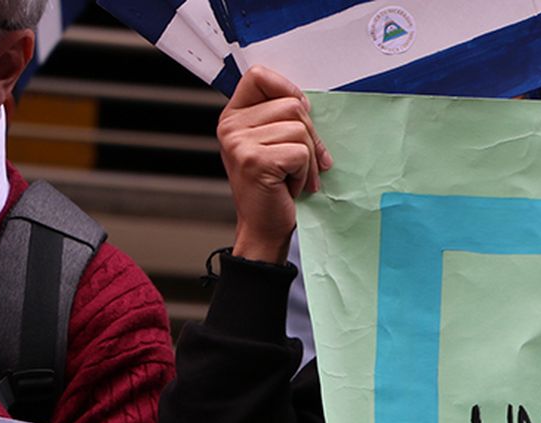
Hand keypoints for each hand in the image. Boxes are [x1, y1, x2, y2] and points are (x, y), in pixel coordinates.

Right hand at [217, 65, 332, 262]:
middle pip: (291, 105)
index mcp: (234, 116)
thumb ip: (282, 120)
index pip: (259, 75)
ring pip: (299, 129)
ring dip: (307, 159)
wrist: (264, 229)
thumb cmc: (274, 189)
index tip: (300, 113)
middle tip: (301, 162)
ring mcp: (240, 143)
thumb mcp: (275, 145)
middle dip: (309, 136)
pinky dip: (305, 173)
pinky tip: (290, 186)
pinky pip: (300, 153)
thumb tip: (306, 103)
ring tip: (293, 176)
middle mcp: (231, 126)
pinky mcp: (255, 161)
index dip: (287, 89)